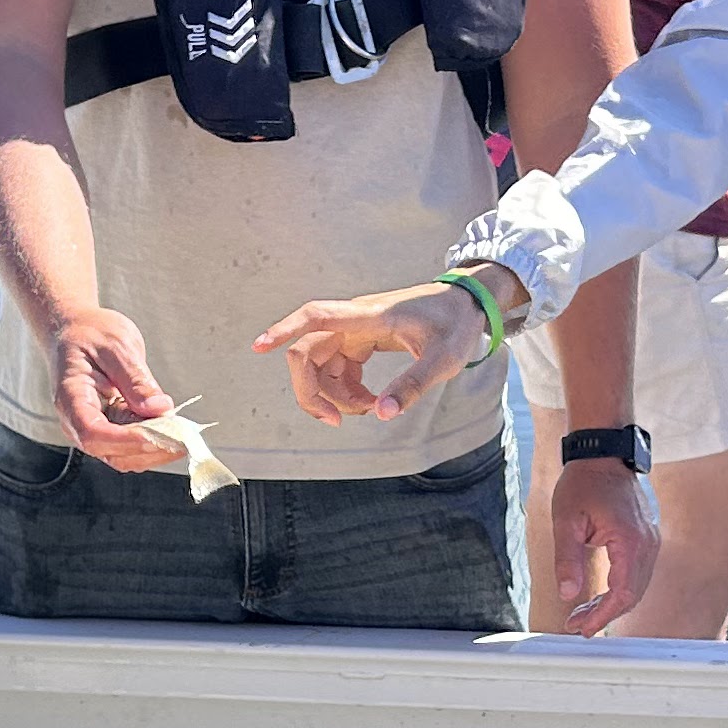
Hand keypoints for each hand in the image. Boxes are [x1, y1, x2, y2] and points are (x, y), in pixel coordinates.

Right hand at [51, 303, 180, 468]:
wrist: (76, 330)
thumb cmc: (90, 332)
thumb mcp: (116, 346)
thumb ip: (135, 379)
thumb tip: (158, 409)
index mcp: (70, 396)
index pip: (91, 431)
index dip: (125, 439)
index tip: (157, 434)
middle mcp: (76, 420)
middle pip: (109, 452)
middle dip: (148, 449)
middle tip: (182, 436)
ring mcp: (91, 428)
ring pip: (122, 457)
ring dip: (154, 451)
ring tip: (182, 433)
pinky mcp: (107, 430)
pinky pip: (129, 448)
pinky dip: (152, 444)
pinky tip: (172, 430)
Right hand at [253, 273, 504, 425]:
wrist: (468, 305)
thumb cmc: (456, 325)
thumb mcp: (443, 359)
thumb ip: (413, 385)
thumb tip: (381, 414)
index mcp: (368, 316)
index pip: (316, 316)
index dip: (284, 330)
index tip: (259, 346)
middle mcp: (354, 320)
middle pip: (308, 352)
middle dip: (311, 390)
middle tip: (334, 422)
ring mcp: (355, 331)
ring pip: (321, 365)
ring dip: (333, 395)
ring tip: (367, 409)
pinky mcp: (361, 341)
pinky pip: (338, 369)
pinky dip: (346, 391)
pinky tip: (370, 402)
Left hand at [550, 458, 661, 634]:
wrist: (603, 456)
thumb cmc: (583, 484)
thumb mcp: (565, 521)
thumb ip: (567, 559)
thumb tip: (567, 595)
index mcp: (629, 540)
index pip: (623, 593)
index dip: (603, 616)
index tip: (581, 628)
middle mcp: (646, 543)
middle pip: (632, 595)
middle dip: (604, 614)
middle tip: (575, 625)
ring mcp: (650, 541)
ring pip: (636, 587)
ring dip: (611, 605)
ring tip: (581, 614)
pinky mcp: (646, 540)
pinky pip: (637, 574)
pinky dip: (619, 590)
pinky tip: (597, 597)